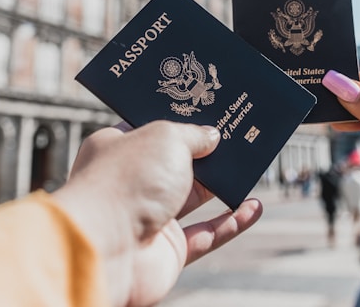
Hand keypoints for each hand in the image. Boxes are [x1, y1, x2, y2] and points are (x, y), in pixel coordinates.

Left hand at [52, 120, 262, 306]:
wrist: (106, 250)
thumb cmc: (126, 182)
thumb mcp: (166, 137)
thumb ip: (193, 134)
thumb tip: (212, 136)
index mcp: (118, 148)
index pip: (150, 128)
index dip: (179, 118)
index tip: (206, 109)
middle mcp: (132, 182)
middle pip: (177, 163)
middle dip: (207, 152)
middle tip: (236, 135)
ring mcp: (150, 217)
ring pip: (195, 198)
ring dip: (223, 185)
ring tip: (251, 167)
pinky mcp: (168, 250)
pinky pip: (207, 234)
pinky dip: (232, 222)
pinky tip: (254, 208)